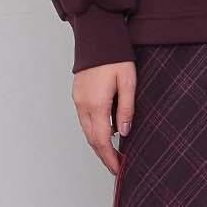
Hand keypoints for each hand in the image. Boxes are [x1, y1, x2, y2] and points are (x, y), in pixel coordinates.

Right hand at [72, 60, 136, 175]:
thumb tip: (123, 132)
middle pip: (91, 139)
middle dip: (103, 155)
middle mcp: (83, 105)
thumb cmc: (115, 56)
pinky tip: (106, 132)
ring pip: (86, 130)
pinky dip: (94, 130)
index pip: (102, 140)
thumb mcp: (128, 82)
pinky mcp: (77, 94)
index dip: (109, 158)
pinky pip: (84, 119)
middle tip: (116, 166)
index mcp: (96, 104)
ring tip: (113, 153)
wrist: (97, 36)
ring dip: (98, 144)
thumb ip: (126, 109)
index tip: (118, 169)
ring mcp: (78, 100)